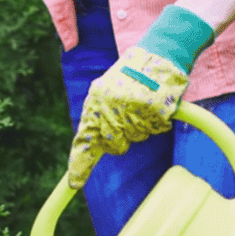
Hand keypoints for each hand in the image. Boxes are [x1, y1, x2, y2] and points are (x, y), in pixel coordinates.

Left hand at [66, 46, 189, 188]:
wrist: (159, 52)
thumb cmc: (132, 75)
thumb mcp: (107, 91)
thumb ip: (98, 117)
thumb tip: (93, 148)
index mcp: (96, 100)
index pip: (85, 137)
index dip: (80, 163)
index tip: (75, 183)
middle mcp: (112, 104)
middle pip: (114, 144)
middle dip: (120, 140)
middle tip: (129, 118)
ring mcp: (134, 107)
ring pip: (136, 136)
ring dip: (141, 126)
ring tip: (143, 102)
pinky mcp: (156, 108)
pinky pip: (155, 128)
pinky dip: (158, 120)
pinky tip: (156, 103)